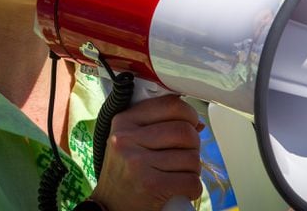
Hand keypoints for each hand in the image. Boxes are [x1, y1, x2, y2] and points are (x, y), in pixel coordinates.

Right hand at [90, 95, 203, 210]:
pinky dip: (193, 188)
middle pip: (185, 131)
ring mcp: (138, 162)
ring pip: (192, 158)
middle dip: (194, 146)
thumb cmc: (124, 173)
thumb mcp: (131, 141)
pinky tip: (180, 190)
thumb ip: (159, 125)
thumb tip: (197, 123)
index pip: (171, 105)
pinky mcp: (151, 185)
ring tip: (179, 174)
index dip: (189, 115)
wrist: (109, 207)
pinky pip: (191, 181)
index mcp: (124, 121)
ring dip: (194, 170)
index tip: (191, 125)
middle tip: (185, 156)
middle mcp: (127, 139)